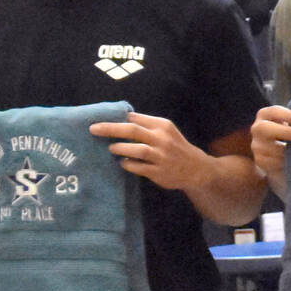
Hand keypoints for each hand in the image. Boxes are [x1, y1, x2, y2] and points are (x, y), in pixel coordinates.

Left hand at [90, 113, 212, 190]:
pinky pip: (138, 167)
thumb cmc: (176, 147)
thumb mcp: (166, 131)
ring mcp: (162, 157)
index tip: (100, 119)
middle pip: (133, 131)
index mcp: (163, 126)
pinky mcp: (159, 172)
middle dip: (110, 129)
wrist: (197, 168)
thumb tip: (120, 119)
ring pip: (137, 150)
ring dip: (120, 148)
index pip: (136, 118)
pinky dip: (128, 164)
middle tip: (93, 129)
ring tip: (111, 148)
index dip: (117, 119)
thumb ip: (146, 125)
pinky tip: (123, 162)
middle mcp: (163, 139)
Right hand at [249, 105, 290, 190]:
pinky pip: (270, 162)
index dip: (287, 115)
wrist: (283, 156)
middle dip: (284, 131)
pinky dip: (284, 162)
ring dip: (286, 151)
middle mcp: (258, 129)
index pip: (273, 111)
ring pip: (267, 148)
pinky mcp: (260, 161)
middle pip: (263, 128)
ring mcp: (257, 146)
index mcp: (266, 115)